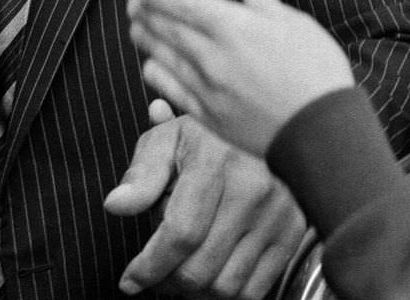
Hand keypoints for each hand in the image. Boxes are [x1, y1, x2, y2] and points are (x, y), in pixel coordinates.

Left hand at [104, 111, 307, 298]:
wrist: (270, 127)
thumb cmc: (209, 139)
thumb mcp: (169, 141)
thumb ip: (142, 174)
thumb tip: (116, 205)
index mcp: (216, 161)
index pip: (180, 234)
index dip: (148, 267)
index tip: (130, 280)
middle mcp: (252, 188)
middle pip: (199, 269)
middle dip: (168, 282)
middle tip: (158, 275)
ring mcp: (277, 213)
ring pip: (225, 288)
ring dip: (196, 293)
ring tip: (184, 273)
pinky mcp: (293, 232)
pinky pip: (254, 290)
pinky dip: (227, 293)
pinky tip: (213, 274)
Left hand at [128, 0, 354, 157]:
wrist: (319, 131)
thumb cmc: (317, 72)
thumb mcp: (298, 26)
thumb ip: (266, 6)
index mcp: (235, 27)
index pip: (186, 4)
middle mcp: (214, 56)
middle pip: (171, 30)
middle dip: (148, 15)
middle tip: (132, 6)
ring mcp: (209, 88)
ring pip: (168, 60)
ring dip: (149, 42)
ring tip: (136, 31)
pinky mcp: (211, 117)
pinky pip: (175, 92)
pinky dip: (159, 77)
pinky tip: (151, 68)